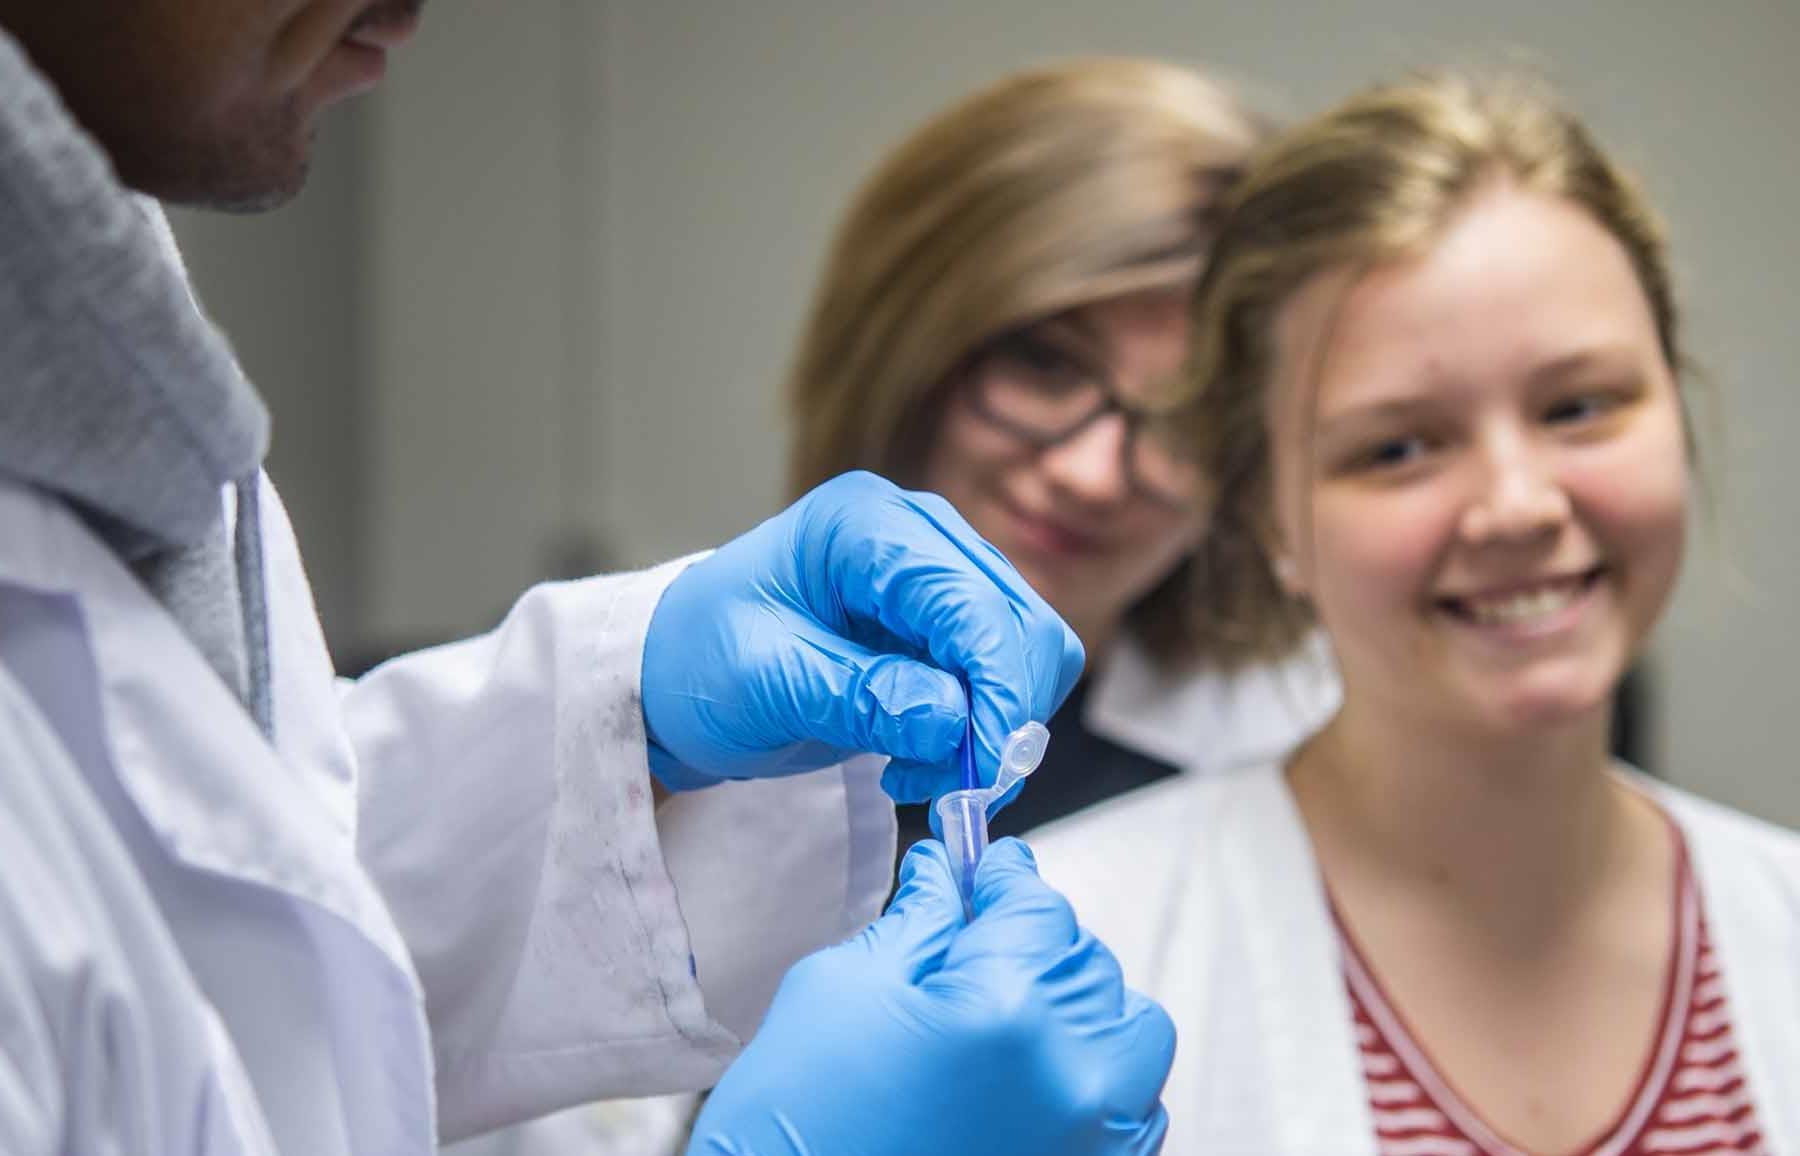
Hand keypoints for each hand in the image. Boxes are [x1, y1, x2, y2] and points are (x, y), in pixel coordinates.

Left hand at [641, 471, 1082, 796]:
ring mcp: (938, 573)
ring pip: (1028, 651)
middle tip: (952, 788)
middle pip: (1019, 624)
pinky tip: (924, 755)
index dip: (997, 690)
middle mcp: (917, 533)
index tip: (983, 769)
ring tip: (922, 773)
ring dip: (998, 727)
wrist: (675, 671)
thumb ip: (858, 696)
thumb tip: (951, 718)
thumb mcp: (763, 684)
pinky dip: (984, 727)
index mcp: (864, 525)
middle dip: (1004, 715)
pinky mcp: (946, 619)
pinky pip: (1005, 674)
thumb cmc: (698, 660)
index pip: (971, 603)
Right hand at [687, 839, 1173, 1155]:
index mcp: (1005, 1009)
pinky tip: (1032, 1082)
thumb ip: (915, 923)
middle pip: (1086, 962)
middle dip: (1034, 942)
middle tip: (974, 947)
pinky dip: (1097, 1080)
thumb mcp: (839, 994)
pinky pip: (1136, 1111)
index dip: (1004, 879)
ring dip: (1082, 1009)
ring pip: (1132, 1032)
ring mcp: (1094, 1142)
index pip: (1036, 906)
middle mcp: (1073, 1076)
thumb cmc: (794, 1127)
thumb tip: (946, 872)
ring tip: (1013, 1021)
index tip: (983, 869)